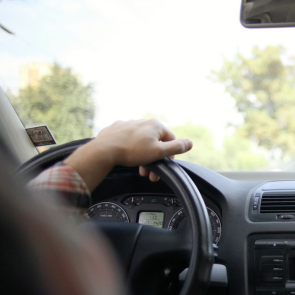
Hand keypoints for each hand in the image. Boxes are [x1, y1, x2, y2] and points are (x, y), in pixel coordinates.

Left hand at [64, 119, 192, 190]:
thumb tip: (190, 143)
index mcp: (155, 125)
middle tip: (151, 173)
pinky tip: (127, 157)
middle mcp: (143, 122)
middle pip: (155, 142)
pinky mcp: (116, 129)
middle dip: (155, 159)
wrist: (104, 150)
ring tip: (140, 169)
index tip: (164, 164)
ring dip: (143, 156)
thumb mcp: (159, 152)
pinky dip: (130, 149)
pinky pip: (128, 140)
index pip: (171, 140)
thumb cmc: (132, 151)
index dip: (170, 154)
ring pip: (141, 142)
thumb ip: (176, 147)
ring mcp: (128, 124)